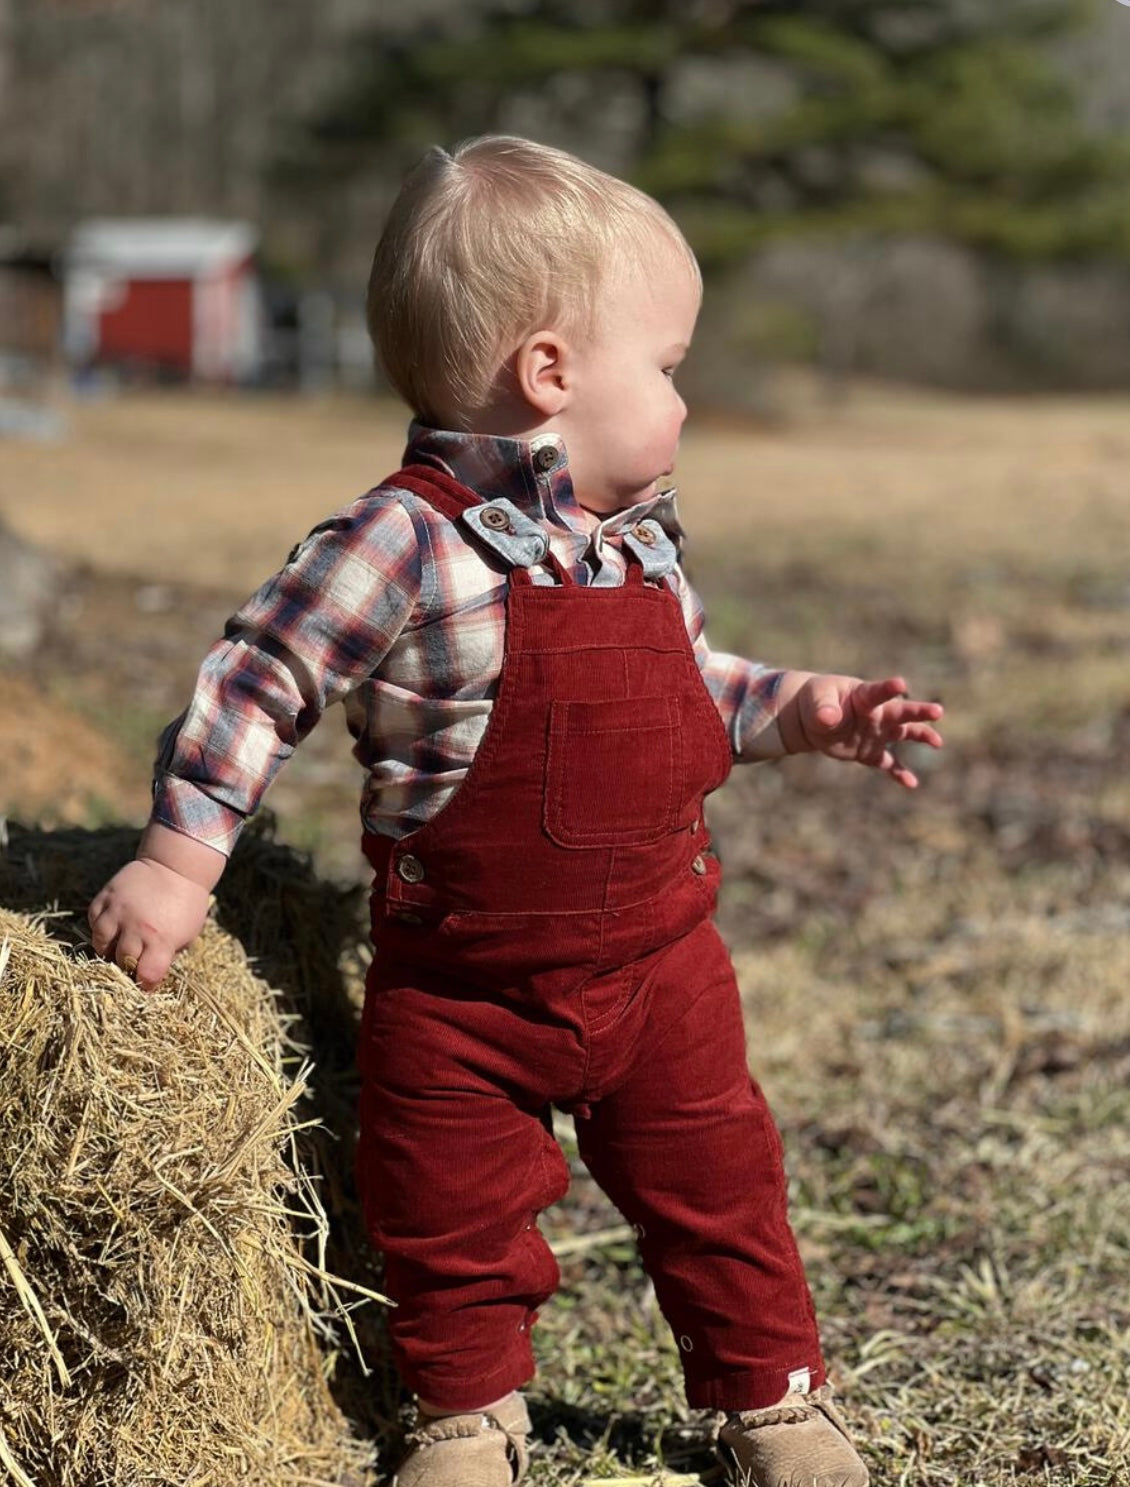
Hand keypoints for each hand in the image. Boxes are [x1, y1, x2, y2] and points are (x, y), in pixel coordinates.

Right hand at [88, 857, 211, 990]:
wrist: (175, 865)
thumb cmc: (186, 902)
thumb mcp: (187, 933)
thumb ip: (167, 955)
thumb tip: (149, 973)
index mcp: (161, 940)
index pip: (146, 976)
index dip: (146, 983)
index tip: (146, 981)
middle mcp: (136, 928)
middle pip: (121, 962)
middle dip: (127, 966)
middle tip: (134, 961)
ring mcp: (117, 912)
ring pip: (101, 945)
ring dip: (109, 949)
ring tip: (120, 945)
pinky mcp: (104, 898)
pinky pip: (94, 922)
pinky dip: (101, 928)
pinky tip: (113, 926)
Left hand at [781, 674, 943, 787]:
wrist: (812, 719)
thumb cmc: (817, 700)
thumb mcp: (816, 702)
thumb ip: (823, 709)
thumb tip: (828, 718)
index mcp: (863, 695)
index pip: (878, 692)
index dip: (888, 688)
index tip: (901, 685)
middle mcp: (876, 714)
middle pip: (901, 712)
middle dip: (918, 712)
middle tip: (937, 712)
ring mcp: (876, 733)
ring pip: (904, 734)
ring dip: (921, 737)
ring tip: (937, 742)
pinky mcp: (870, 752)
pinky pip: (888, 764)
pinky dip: (899, 774)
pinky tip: (911, 784)